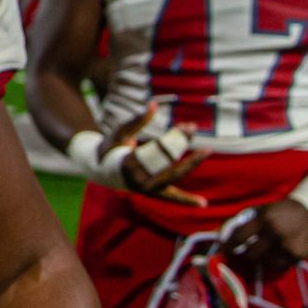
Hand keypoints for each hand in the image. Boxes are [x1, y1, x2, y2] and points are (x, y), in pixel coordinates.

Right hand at [73, 102, 212, 204]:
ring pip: (173, 175)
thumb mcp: (121, 131)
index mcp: (128, 164)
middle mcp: (138, 180)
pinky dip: (186, 200)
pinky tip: (203, 204)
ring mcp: (146, 189)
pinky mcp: (152, 193)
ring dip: (190, 162)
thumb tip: (153, 104)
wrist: (101, 169)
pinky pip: (171, 197)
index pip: (157, 151)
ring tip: (206, 150)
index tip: (185, 127)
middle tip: (192, 129)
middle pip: (168, 163)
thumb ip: (137, 120)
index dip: (173, 138)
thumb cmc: (111, 146)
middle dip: (182, 145)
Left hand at [223, 197, 307, 271]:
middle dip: (245, 254)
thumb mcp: (259, 211)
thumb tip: (217, 234)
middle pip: (251, 254)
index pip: (239, 237)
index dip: (228, 246)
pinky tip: (277, 253)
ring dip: (262, 258)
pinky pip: (280, 266)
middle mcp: (275, 232)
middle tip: (245, 252)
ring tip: (265, 250)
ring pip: (265, 262)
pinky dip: (275, 262)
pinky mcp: (298, 255)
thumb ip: (240, 222)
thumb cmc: (278, 212)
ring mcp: (287, 245)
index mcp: (263, 219)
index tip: (223, 250)